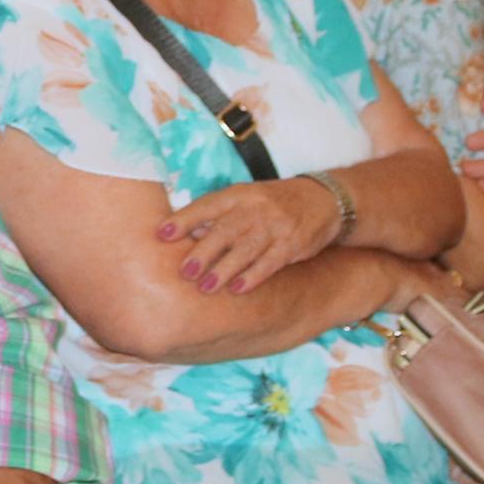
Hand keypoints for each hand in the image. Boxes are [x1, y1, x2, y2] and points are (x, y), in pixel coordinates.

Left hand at [161, 176, 341, 294]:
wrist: (322, 199)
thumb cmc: (270, 203)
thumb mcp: (245, 199)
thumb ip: (217, 216)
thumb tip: (185, 235)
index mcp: (238, 194)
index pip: (207, 206)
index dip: (184, 220)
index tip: (162, 234)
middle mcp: (256, 208)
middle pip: (225, 230)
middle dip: (203, 252)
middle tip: (184, 271)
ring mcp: (276, 226)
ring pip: (247, 249)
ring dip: (225, 269)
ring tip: (206, 287)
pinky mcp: (293, 244)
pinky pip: (271, 262)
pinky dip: (254, 276)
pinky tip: (238, 289)